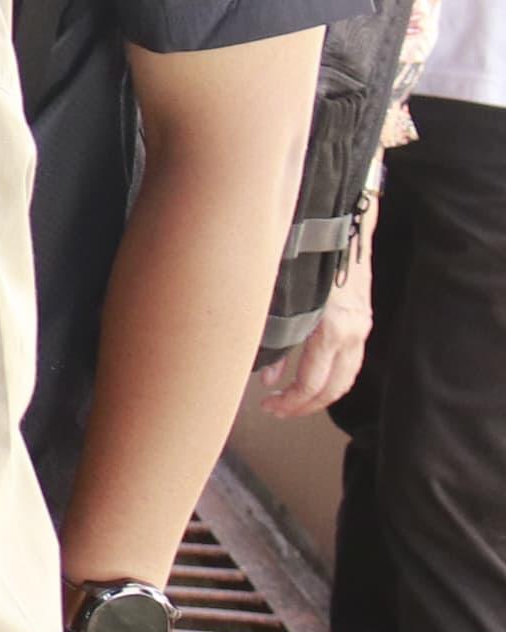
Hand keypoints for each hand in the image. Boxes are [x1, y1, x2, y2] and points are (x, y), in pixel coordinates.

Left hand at [255, 221, 375, 418]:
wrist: (342, 220)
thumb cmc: (303, 252)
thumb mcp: (281, 295)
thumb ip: (274, 337)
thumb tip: (268, 376)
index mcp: (331, 328)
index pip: (313, 383)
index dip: (290, 402)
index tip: (269, 407)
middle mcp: (353, 331)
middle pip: (334, 387)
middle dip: (305, 405)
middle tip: (277, 410)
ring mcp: (362, 325)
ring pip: (346, 376)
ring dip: (320, 393)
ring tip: (291, 399)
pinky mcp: (363, 316)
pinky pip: (351, 359)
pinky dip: (332, 374)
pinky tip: (309, 374)